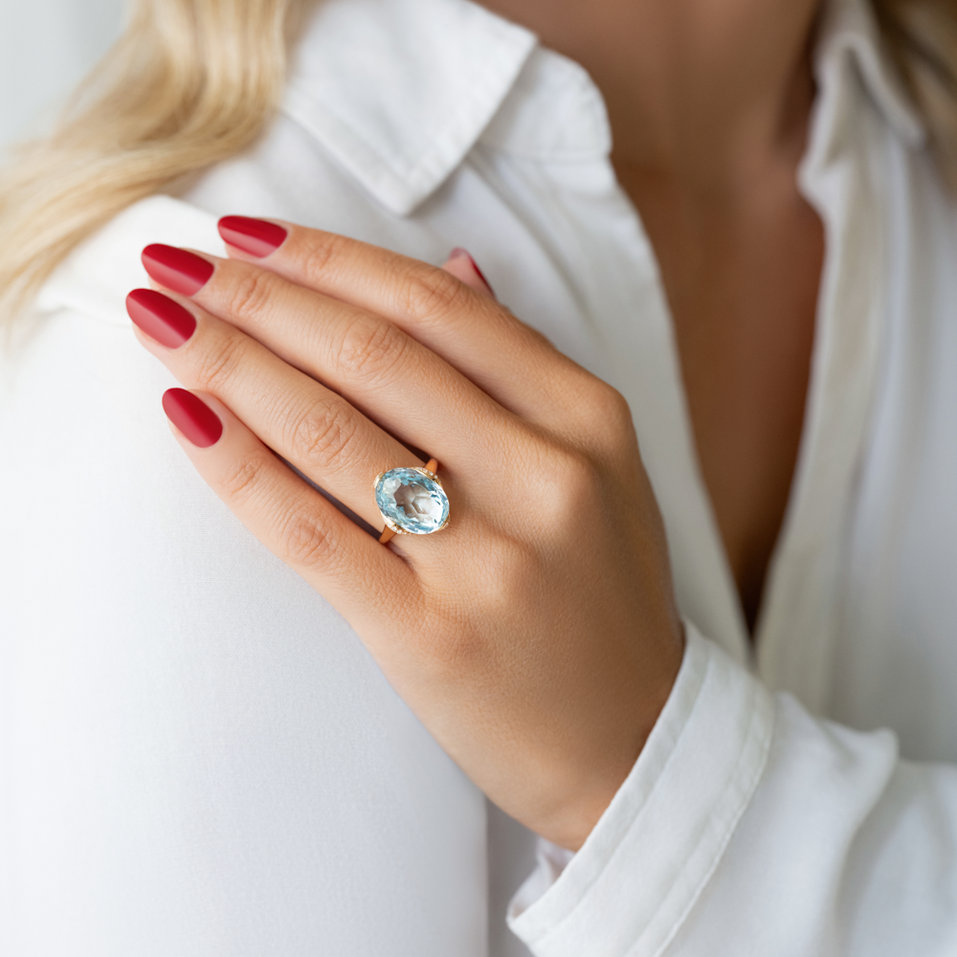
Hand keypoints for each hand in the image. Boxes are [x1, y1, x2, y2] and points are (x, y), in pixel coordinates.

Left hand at [126, 217, 685, 851]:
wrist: (630, 740)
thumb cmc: (603, 597)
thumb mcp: (597, 467)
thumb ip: (521, 366)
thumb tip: (453, 264)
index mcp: (588, 420)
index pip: (438, 308)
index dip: (330, 259)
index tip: (245, 235)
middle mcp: (545, 476)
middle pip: (374, 355)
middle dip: (259, 297)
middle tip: (176, 265)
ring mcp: (491, 560)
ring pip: (333, 431)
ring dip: (229, 363)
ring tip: (160, 324)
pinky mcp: (432, 636)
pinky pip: (314, 533)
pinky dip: (239, 467)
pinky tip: (187, 417)